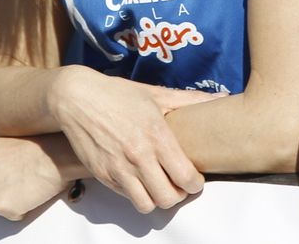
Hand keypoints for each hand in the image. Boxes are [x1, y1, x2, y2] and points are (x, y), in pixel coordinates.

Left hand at [0, 136, 68, 220]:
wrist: (53, 155)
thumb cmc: (35, 148)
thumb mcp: (0, 145)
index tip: (0, 180)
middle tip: (15, 184)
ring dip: (8, 201)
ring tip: (24, 186)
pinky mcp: (0, 206)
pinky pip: (10, 215)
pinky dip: (21, 210)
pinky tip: (29, 194)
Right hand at [46, 66, 221, 212]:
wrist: (76, 98)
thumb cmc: (118, 94)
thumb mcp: (155, 94)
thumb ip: (189, 100)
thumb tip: (221, 98)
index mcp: (156, 136)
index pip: (186, 178)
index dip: (196, 183)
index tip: (195, 178)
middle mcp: (138, 156)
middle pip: (169, 198)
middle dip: (179, 194)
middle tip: (178, 183)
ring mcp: (118, 168)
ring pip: (147, 204)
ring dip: (156, 198)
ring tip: (158, 184)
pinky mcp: (103, 175)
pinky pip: (126, 197)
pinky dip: (136, 193)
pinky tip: (138, 177)